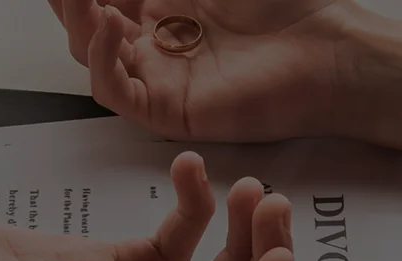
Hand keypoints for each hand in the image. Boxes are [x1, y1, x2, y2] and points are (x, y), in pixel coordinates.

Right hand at [48, 0, 348, 141]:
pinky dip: (101, 59)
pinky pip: (116, 90)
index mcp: (168, 4)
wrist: (330, 53)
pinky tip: (109, 23)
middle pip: (90, 25)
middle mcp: (157, 41)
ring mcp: (159, 76)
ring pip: (93, 56)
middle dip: (72, 2)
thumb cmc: (288, 4)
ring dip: (78, 22)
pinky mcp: (167, 109)